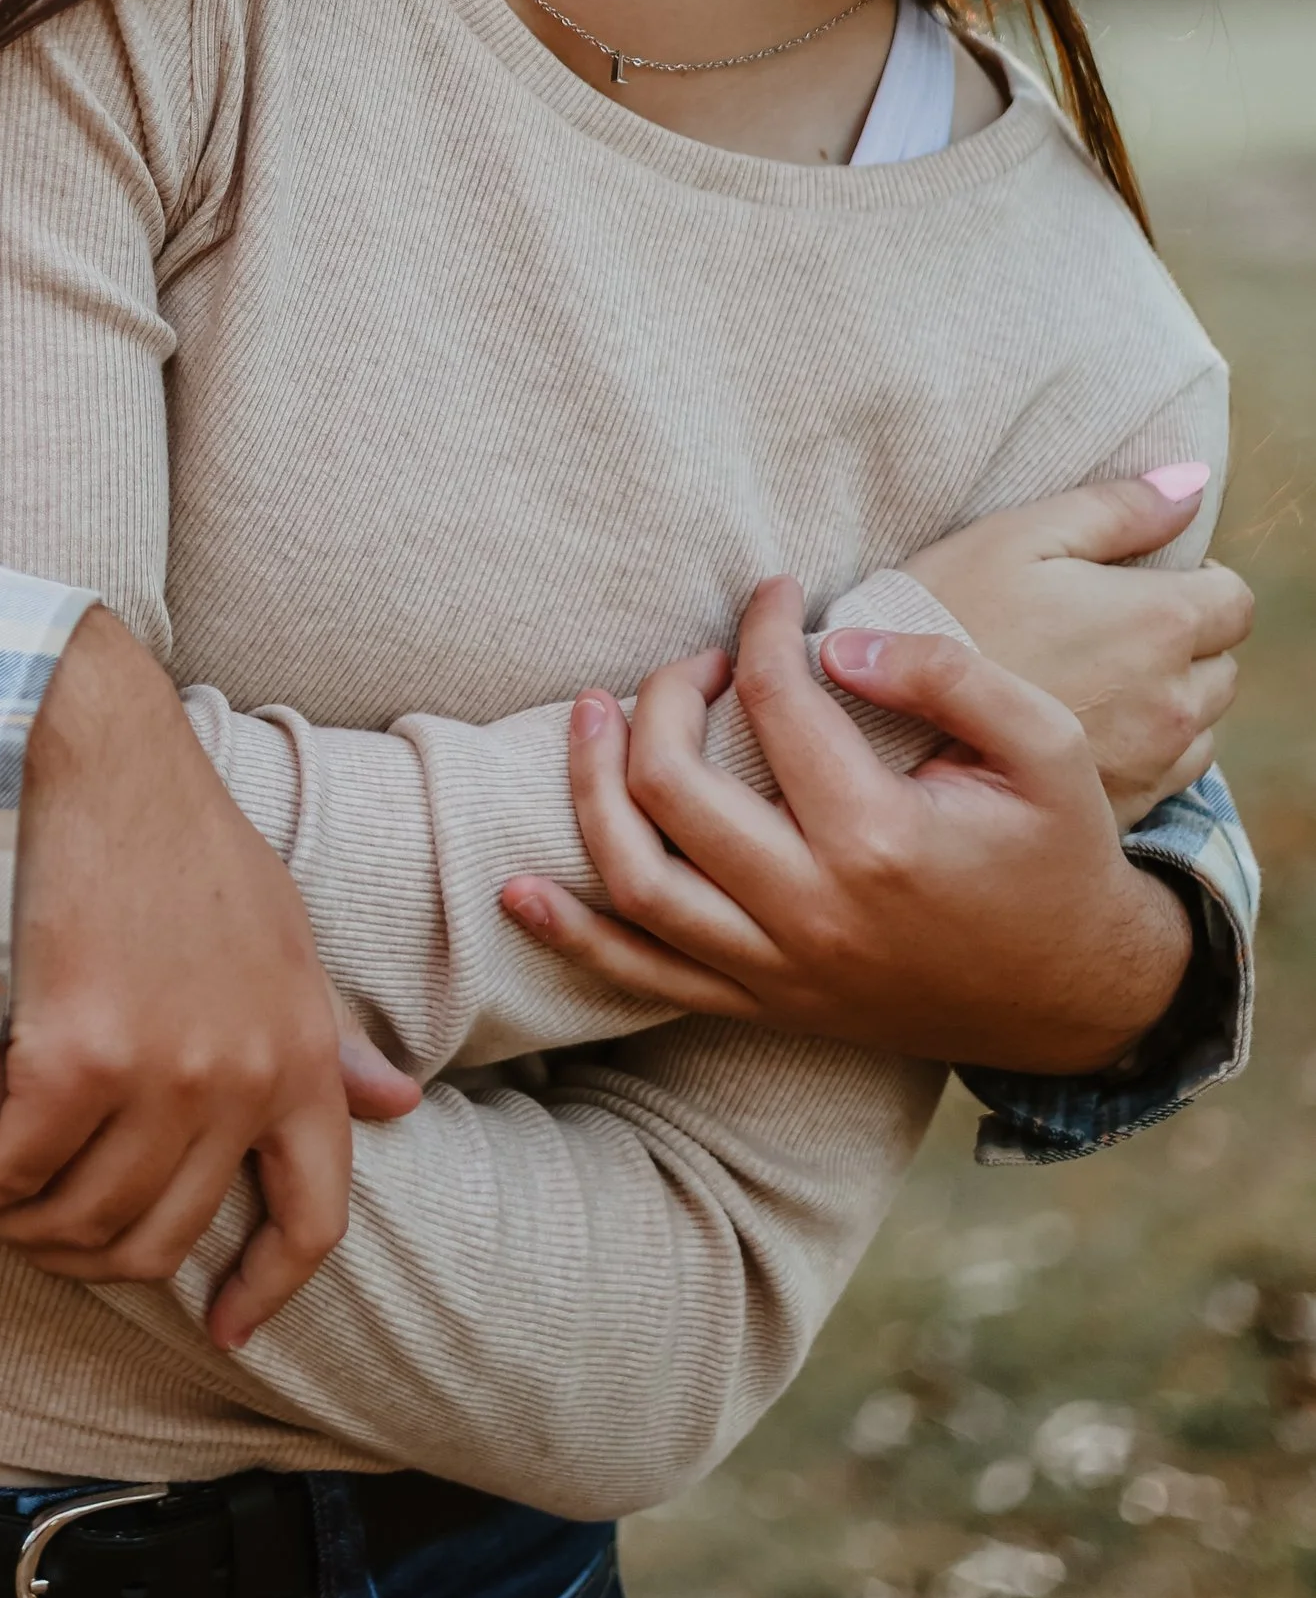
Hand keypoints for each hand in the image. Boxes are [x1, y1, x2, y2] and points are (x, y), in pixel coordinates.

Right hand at [0, 606, 419, 1345]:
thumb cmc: (185, 836)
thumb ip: (329, 1033)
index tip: (229, 1329)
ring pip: (85, 1218)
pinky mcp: (77, 1055)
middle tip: (51, 1234)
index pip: (312, 1217)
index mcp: (304, 1053)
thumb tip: (397, 1104)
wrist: (103, 755)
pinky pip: (19, 1172)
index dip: (270, 1289)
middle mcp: (243, 1081)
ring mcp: (163, 1074)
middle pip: (166, 1238)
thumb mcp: (286, 934)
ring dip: (28, 1231)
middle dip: (100, 1259)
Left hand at [500, 579, 1194, 1074]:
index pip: (773, 701)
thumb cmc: (1060, 856)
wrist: (1080, 997)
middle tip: (697, 657)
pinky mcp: (764, 1004)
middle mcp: (811, 910)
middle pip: (672, 783)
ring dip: (589, 789)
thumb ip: (947, 674)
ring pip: (635, 879)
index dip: (760, 625)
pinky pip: (644, 977)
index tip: (772, 593)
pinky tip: (517, 888)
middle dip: (664, 693)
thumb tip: (832, 645)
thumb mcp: (1045, 746)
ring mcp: (778, 968)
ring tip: (589, 716)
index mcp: (879, 838)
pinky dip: (572, 935)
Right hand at [904, 469, 1247, 823]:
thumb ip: (1117, 509)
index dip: (1195, 580)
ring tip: (1092, 680)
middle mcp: (1174, 697)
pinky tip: (1082, 726)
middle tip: (1105, 627)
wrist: (885, 725)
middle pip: (1222, 661)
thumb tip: (1191, 482)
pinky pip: (1170, 771)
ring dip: (1168, 696)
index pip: (1234, 599)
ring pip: (1201, 720)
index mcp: (1159, 621)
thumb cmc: (945, 614)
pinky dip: (1145, 747)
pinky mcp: (1126, 806)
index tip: (1140, 580)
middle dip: (1182, 640)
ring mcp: (1153, 760)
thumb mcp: (1017, 536)